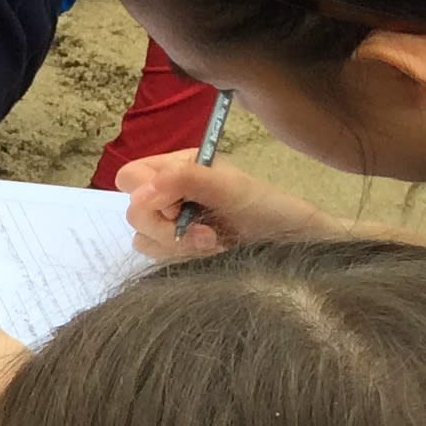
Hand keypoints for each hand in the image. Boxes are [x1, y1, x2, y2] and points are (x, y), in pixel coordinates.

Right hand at [114, 153, 326, 258]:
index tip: (179, 208)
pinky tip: (210, 253)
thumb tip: (140, 193)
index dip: (146, 195)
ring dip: (177, 245)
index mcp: (179, 167)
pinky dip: (182, 257)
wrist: (294, 243)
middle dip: (165, 227)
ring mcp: (172, 223)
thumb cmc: (269, 209)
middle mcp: (170, 193)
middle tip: (204, 233)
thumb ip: (184, 181)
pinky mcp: (178, 250)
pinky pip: (157, 257)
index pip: (131, 177)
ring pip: (142, 238)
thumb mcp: (230, 188)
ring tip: (214, 243)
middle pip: (133, 211)